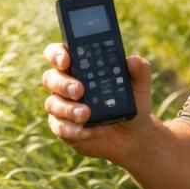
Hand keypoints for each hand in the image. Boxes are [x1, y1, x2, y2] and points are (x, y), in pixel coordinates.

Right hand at [41, 43, 153, 165]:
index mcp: (79, 67)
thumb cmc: (132, 102)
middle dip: (62, 83)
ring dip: (68, 109)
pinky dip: (74, 130)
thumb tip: (133, 60)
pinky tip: (91, 131)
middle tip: (79, 90)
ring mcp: (62, 106)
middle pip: (50, 78)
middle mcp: (65, 85)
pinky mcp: (63, 128)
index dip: (57, 55)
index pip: (58, 54)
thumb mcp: (140, 86)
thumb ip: (139, 70)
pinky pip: (60, 127)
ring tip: (86, 114)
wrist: (133, 134)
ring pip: (52, 104)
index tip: (67, 60)